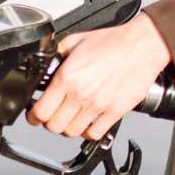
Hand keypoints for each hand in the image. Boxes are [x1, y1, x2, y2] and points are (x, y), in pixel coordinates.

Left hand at [28, 14, 172, 139]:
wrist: (141, 46)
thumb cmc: (112, 42)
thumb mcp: (75, 40)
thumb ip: (56, 54)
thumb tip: (45, 65)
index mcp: (67, 77)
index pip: (41, 110)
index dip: (33, 116)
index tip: (34, 115)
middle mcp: (80, 94)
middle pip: (54, 126)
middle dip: (49, 122)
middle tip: (51, 116)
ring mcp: (98, 105)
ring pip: (71, 132)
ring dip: (67, 128)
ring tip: (70, 119)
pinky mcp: (114, 112)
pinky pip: (94, 133)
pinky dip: (87, 132)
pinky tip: (87, 123)